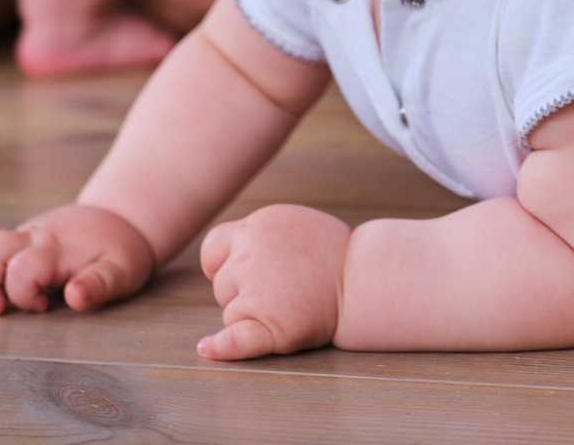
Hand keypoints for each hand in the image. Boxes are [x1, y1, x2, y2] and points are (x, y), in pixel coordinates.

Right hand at [0, 204, 155, 316]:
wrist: (122, 219)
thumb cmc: (120, 251)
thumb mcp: (122, 270)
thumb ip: (99, 284)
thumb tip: (73, 298)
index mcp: (58, 247)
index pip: (22, 269)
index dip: (23, 296)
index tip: (44, 307)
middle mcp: (36, 236)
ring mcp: (27, 234)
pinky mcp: (22, 239)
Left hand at [197, 204, 350, 360]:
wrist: (367, 279)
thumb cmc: (336, 256)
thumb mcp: (296, 226)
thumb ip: (262, 235)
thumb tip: (232, 251)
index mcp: (259, 226)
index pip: (215, 247)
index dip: (222, 263)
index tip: (239, 272)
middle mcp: (251, 254)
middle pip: (222, 283)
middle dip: (243, 290)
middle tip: (284, 289)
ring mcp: (256, 289)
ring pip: (230, 311)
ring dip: (250, 312)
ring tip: (291, 304)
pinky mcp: (268, 324)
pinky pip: (233, 339)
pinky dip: (220, 347)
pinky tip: (207, 348)